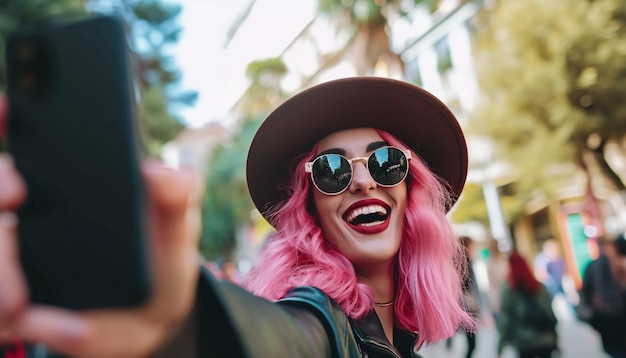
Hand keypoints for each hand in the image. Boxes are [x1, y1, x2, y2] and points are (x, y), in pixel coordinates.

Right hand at [0, 96, 202, 356]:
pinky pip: (3, 309)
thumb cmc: (161, 259)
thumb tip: (160, 172)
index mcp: (68, 187)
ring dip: (0, 275)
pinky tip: (71, 331)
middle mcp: (32, 217)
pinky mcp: (17, 303)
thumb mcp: (178, 228)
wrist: (155, 318)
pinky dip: (27, 320)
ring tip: (22, 306)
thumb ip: (177, 198)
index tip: (11, 109)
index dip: (10, 120)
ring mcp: (17, 260)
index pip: (27, 146)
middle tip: (15, 196)